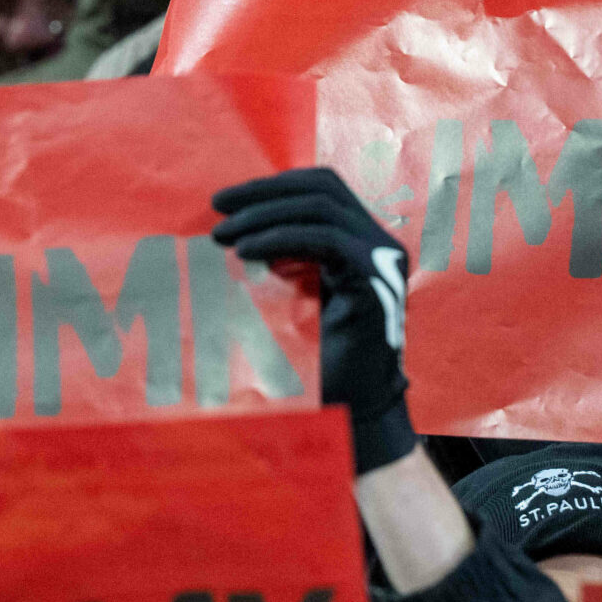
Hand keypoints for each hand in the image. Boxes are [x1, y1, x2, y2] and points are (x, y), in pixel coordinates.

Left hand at [210, 168, 412, 473]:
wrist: (344, 415)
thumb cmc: (311, 361)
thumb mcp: (289, 294)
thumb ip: (277, 255)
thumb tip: (225, 224)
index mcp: (363, 241)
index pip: (321, 188)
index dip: (271, 186)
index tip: (224, 200)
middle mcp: (381, 244)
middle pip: (322, 188)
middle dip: (264, 192)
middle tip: (217, 206)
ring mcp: (384, 261)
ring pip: (321, 208)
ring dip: (264, 215)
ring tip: (223, 235)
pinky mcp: (377, 282)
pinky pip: (325, 239)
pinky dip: (280, 238)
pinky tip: (246, 252)